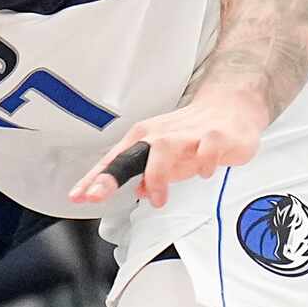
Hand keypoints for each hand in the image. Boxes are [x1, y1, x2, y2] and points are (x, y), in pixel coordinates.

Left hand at [70, 92, 266, 209]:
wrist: (229, 108)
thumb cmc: (192, 134)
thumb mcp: (166, 158)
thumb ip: (149, 175)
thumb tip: (140, 191)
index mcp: (144, 139)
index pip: (114, 161)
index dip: (94, 180)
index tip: (77, 196)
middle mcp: (160, 135)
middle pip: (131, 155)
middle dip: (111, 176)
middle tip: (97, 196)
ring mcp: (187, 134)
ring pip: (163, 150)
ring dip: (157, 176)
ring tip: (158, 199)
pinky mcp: (214, 136)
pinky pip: (206, 150)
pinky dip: (204, 164)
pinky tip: (204, 173)